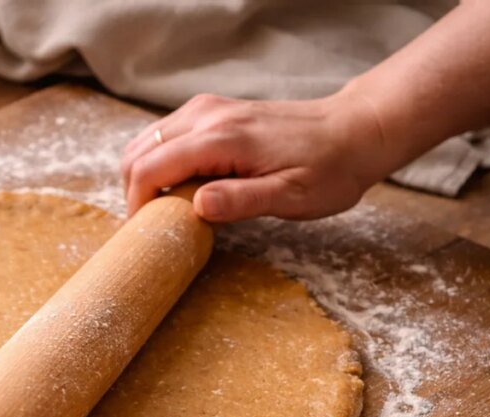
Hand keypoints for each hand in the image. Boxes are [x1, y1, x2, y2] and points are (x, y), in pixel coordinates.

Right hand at [121, 92, 390, 221]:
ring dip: (144, 176)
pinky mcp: (211, 111)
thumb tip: (195, 206)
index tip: (146, 233)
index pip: (150, 168)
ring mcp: (207, 109)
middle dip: (134, 191)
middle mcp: (206, 116)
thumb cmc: (329, 169)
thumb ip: (241, 201)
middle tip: (152, 225)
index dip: (138, 204)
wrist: (355, 130)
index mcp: (220, 138)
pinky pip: (165, 136)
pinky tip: (180, 186)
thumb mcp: (291, 196)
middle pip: (138, 152)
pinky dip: (158, 162)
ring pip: (147, 142)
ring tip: (165, 208)